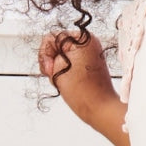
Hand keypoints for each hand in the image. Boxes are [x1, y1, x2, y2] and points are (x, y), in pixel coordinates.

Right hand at [39, 31, 130, 145]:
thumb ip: (52, 52)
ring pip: (61, 56)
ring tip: (64, 81)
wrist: (99, 108)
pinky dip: (65, 72)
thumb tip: (56, 51)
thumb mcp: (57, 66)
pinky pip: (70, 63)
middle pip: (57, 46)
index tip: (51, 69)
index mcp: (83, 38)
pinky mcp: (90, 63)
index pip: (51, 38)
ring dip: (57, 68)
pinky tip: (69, 83)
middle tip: (57, 76)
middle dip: (52, 62)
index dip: (46, 55)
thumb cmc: (80, 90)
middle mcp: (90, 42)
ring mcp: (91, 53)